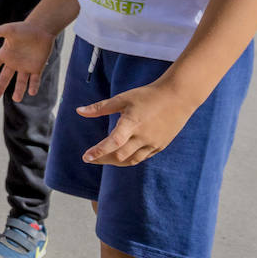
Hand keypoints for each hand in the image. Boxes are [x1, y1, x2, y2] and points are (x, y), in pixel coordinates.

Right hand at [0, 21, 56, 100]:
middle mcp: (14, 62)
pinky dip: (34, 86)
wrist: (41, 29)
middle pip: (5, 77)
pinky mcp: (37, 68)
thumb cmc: (24, 28)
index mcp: (5, 54)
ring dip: (19, 90)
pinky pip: (34, 80)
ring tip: (17, 99)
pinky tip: (32, 92)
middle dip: (0, 87)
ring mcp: (26, 66)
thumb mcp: (9, 29)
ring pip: (21, 81)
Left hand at [76, 80, 194, 166]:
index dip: (98, 151)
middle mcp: (142, 136)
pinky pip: (142, 157)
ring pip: (131, 160)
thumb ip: (100, 108)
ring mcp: (153, 143)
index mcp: (132, 123)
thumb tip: (78, 111)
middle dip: (103, 159)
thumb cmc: (147, 95)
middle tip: (91, 158)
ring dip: (115, 162)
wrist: (178, 97)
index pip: (112, 142)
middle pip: (120, 156)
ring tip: (103, 159)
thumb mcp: (122, 98)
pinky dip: (130, 159)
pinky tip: (122, 156)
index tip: (86, 157)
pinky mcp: (160, 145)